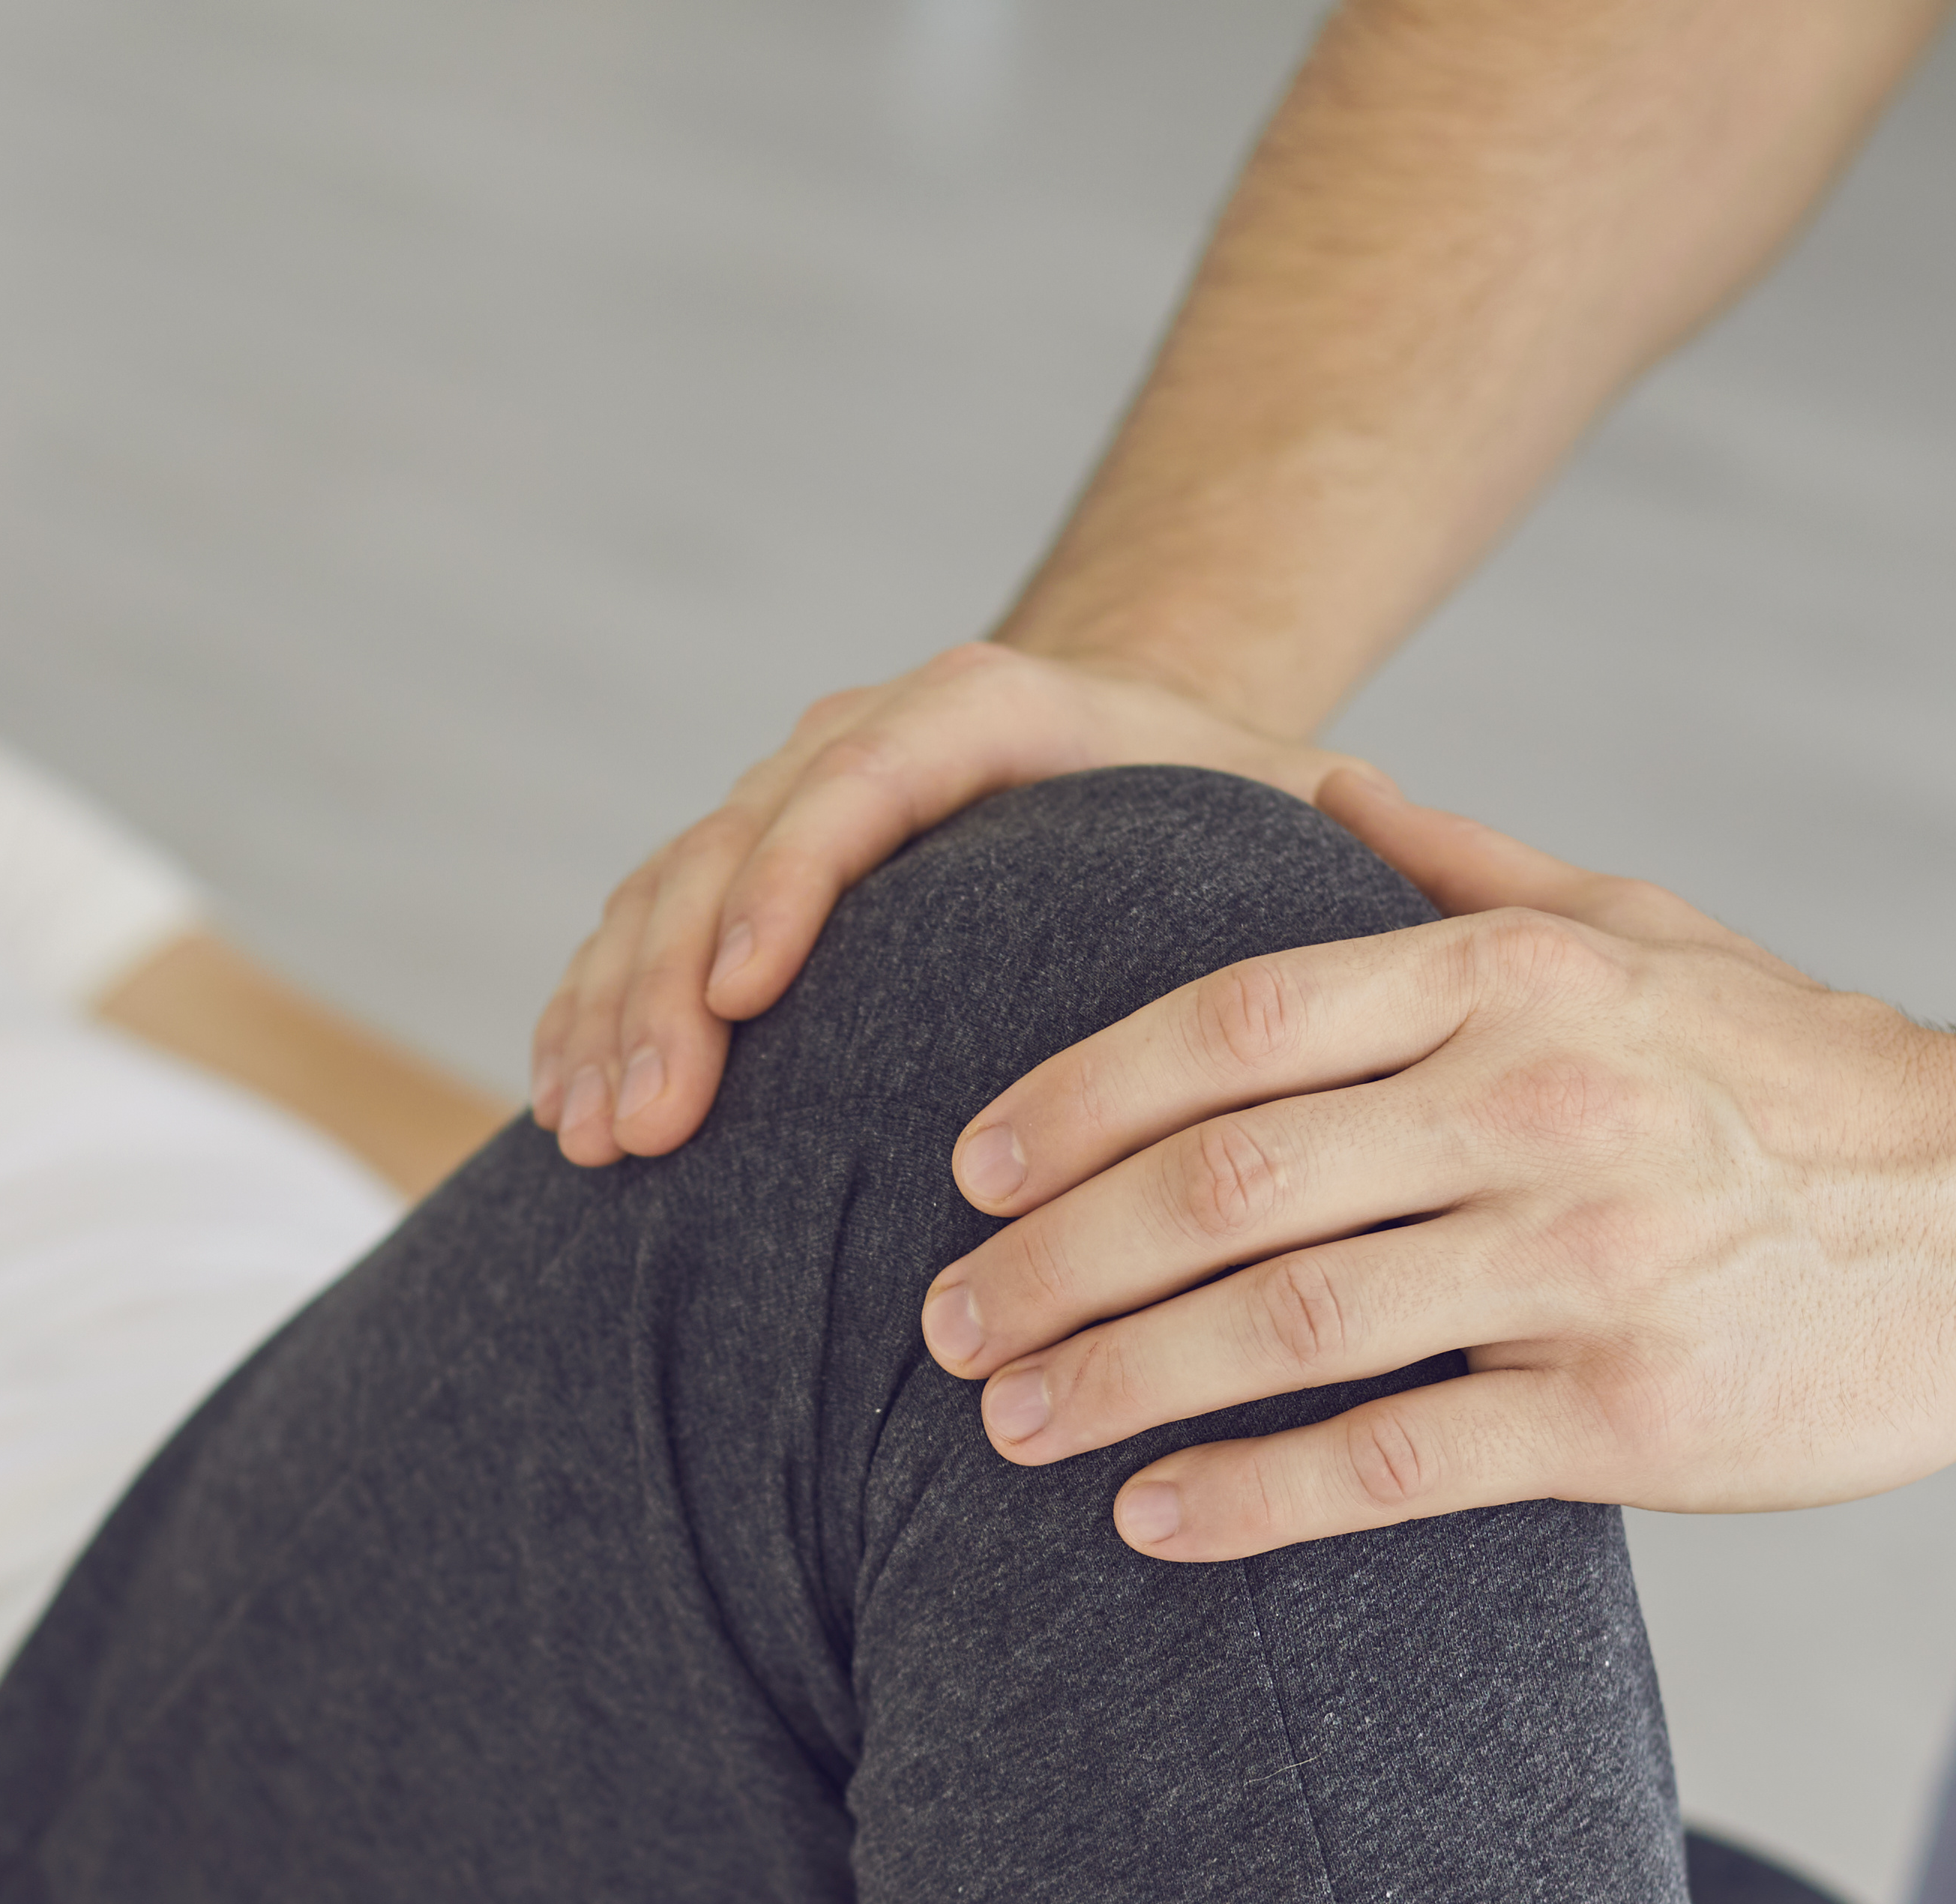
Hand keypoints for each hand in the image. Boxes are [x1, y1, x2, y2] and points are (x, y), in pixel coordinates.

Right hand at [532, 641, 1348, 1164]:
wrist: (1162, 779)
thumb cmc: (1249, 830)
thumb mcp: (1298, 820)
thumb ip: (1323, 849)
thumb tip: (1385, 890)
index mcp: (1002, 710)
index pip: (866, 767)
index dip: (789, 876)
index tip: (744, 998)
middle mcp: (874, 741)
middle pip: (736, 840)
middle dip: (668, 983)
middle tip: (646, 1122)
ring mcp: (794, 808)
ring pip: (667, 893)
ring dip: (614, 1014)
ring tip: (599, 1141)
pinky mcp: (748, 886)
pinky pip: (642, 939)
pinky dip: (598, 1022)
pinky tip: (570, 1127)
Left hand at [920, 773, 1955, 1555]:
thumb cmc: (1805, 1077)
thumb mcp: (1647, 931)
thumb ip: (1467, 870)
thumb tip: (1316, 787)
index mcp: (1521, 980)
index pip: (1235, 1024)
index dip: (1080, 1098)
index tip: (970, 1167)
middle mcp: (1544, 1103)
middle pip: (1228, 1181)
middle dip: (1060, 1258)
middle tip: (944, 1320)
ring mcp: (1589, 1262)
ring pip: (1288, 1326)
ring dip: (1119, 1380)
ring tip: (1004, 1424)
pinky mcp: (1632, 1416)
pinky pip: (1397, 1464)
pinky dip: (1252, 1496)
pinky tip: (1147, 1521)